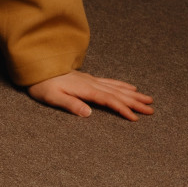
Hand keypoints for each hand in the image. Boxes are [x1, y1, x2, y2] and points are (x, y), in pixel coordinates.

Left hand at [27, 71, 153, 120]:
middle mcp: (91, 83)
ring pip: (116, 87)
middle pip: (117, 93)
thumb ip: (70, 104)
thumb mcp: (52, 98)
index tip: (136, 118)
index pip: (109, 100)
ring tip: (147, 98)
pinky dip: (122, 85)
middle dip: (135, 102)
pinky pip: (110, 82)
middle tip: (151, 109)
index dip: (123, 109)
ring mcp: (90, 79)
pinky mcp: (87, 79)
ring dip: (132, 94)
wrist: (36, 68)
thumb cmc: (42, 85)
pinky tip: (129, 87)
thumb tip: (88, 113)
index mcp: (85, 89)